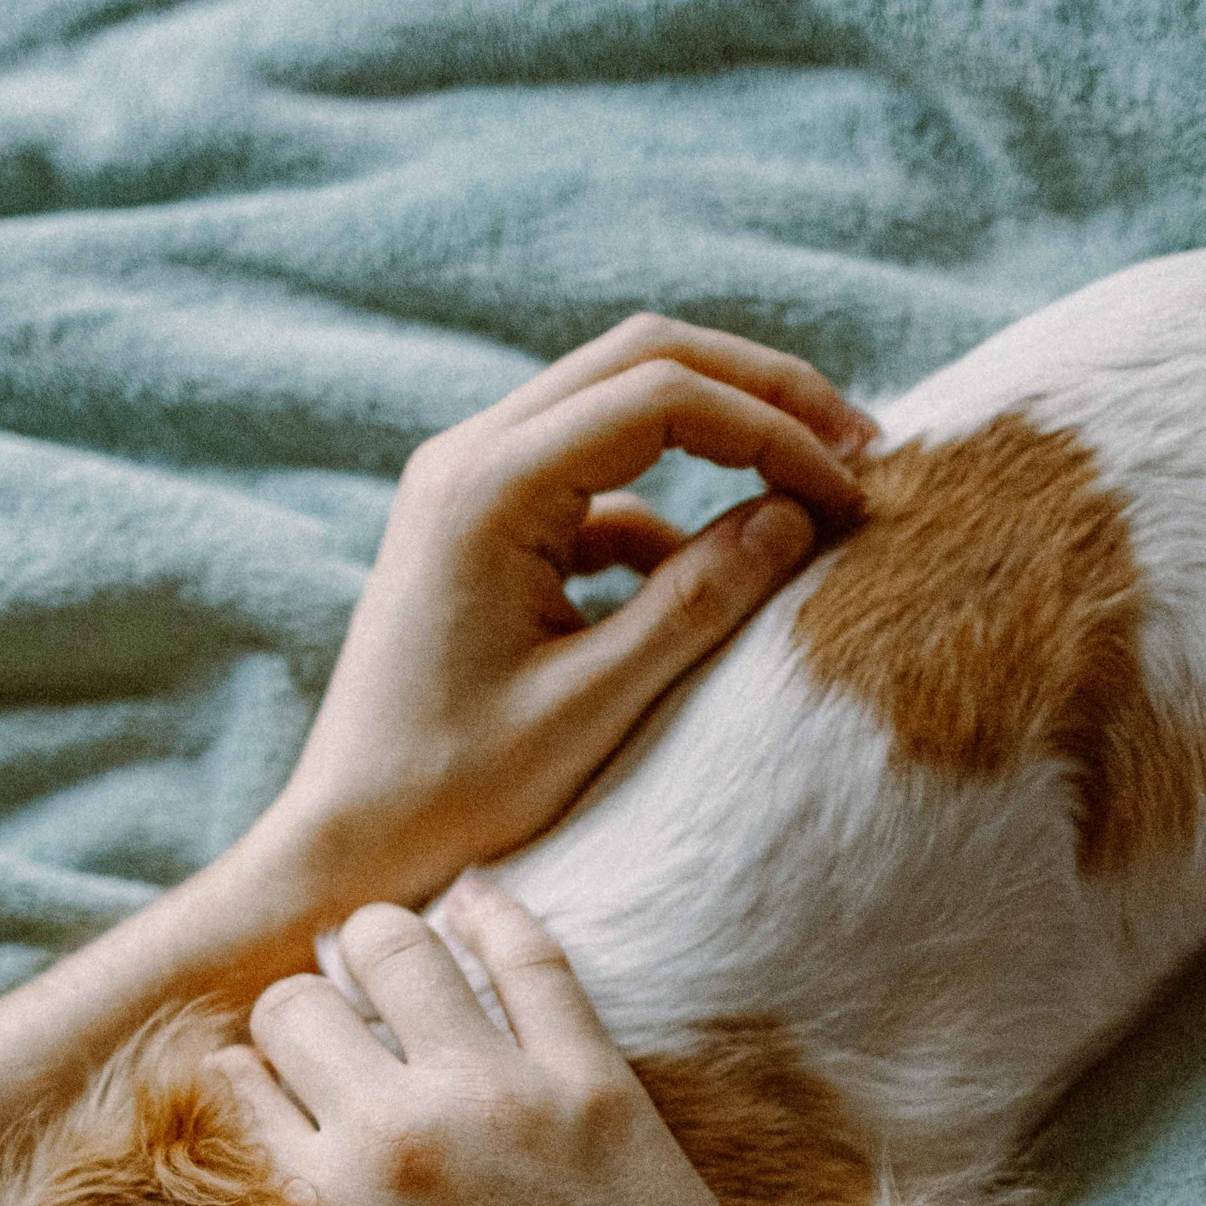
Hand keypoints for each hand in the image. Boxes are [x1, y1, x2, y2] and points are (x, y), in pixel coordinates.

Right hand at [216, 882, 976, 1205]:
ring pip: (395, 946)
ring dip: (378, 950)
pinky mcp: (596, 1081)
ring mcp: (499, 1096)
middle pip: (297, 1004)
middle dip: (301, 1015)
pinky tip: (476, 910)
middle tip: (332, 1038)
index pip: (231, 1084)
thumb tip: (284, 1170)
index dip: (244, 1080)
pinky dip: (492, 918)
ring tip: (389, 968)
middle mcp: (394, 1134)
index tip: (267, 1086)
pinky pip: (529, 954)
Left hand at [257, 317, 872, 911]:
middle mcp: (468, 457)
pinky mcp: (482, 525)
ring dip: (722, 435)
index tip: (854, 493)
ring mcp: (469, 483)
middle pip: (643, 360)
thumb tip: (796, 518)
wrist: (345, 845)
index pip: (663, 395)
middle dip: (761, 394)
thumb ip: (698, 604)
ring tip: (811, 497)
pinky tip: (723, 568)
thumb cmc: (452, 796)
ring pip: (621, 401)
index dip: (774, 429)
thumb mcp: (594, 707)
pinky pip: (596, 477)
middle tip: (859, 449)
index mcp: (487, 488)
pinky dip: (671, 506)